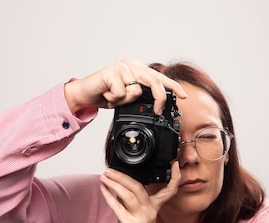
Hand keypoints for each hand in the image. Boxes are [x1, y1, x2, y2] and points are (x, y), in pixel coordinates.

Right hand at [63, 59, 186, 114]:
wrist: (85, 93)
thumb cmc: (107, 95)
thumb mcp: (127, 97)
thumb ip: (141, 97)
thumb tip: (158, 105)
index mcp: (138, 69)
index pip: (160, 77)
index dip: (173, 87)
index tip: (183, 96)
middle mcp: (132, 65)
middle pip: (154, 82)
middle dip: (159, 99)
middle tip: (157, 111)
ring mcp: (122, 66)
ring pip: (136, 91)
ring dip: (124, 101)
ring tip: (114, 99)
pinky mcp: (111, 71)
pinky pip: (121, 93)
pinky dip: (114, 100)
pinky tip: (107, 95)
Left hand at [99, 162, 180, 222]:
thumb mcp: (137, 213)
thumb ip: (131, 199)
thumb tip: (119, 184)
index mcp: (155, 207)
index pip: (169, 190)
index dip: (175, 177)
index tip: (175, 165)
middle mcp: (150, 211)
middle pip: (139, 187)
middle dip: (122, 176)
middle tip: (110, 170)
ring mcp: (141, 218)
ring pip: (128, 195)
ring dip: (114, 183)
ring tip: (104, 177)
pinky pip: (118, 207)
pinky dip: (109, 196)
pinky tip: (103, 189)